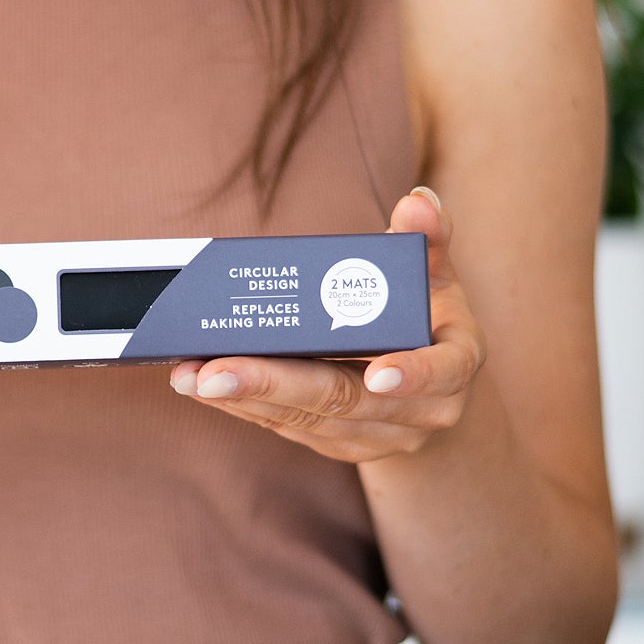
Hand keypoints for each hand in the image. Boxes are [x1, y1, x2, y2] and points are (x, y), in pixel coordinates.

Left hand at [169, 187, 482, 463]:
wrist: (429, 389)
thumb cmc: (428, 316)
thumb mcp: (436, 277)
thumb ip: (429, 238)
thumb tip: (419, 199)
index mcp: (453, 367)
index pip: (439, 373)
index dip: (411, 374)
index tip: (377, 373)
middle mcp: (420, 413)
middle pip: (345, 400)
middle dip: (277, 384)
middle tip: (215, 370)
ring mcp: (376, 436)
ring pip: (307, 420)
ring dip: (245, 397)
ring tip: (190, 373)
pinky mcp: (337, 445)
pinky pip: (286, 428)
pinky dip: (242, 406)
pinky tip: (200, 384)